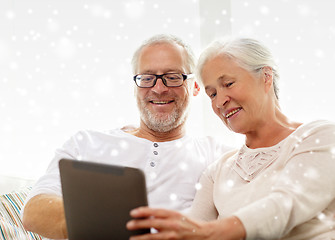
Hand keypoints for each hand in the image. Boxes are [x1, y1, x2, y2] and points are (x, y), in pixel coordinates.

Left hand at [127, 207, 245, 239]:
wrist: (206, 234)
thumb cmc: (189, 224)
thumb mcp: (177, 216)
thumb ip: (164, 217)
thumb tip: (149, 217)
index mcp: (174, 214)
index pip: (156, 211)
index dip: (143, 211)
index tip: (133, 212)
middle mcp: (174, 224)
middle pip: (153, 223)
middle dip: (140, 224)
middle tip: (129, 224)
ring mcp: (174, 235)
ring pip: (155, 237)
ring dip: (142, 238)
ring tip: (132, 238)